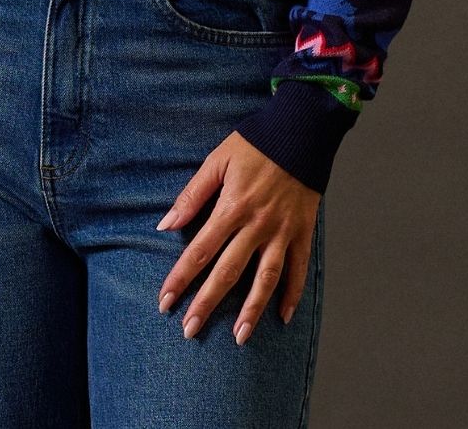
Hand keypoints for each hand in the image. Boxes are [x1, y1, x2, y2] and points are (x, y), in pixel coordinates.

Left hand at [155, 132, 320, 344]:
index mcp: (232, 207)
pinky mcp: (303, 231)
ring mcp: (282, 231)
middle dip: (207, 303)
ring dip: (251, 310)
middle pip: (228, 272)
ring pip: (265, 279)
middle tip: (190, 331)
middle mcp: (257, 224)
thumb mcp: (217, 161)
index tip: (165, 302)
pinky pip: (298, 269)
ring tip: (238, 337)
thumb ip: (192, 195)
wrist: (301, 130)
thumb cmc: (255, 143)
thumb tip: (165, 224)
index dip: (180, 278)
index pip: (200, 251)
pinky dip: (292, 295)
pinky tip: (283, 317)